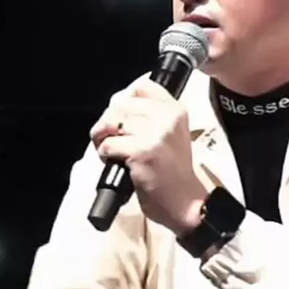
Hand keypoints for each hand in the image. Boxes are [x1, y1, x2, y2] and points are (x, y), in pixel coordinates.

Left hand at [90, 78, 207, 234]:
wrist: (185, 202)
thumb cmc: (173, 171)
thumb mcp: (170, 134)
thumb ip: (151, 117)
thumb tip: (116, 105)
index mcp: (175, 109)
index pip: (142, 86)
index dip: (125, 100)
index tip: (123, 118)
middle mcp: (166, 116)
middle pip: (121, 104)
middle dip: (108, 122)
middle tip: (110, 138)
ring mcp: (154, 133)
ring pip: (111, 123)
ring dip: (103, 139)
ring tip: (112, 152)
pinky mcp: (141, 151)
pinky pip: (107, 145)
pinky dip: (104, 155)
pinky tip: (116, 164)